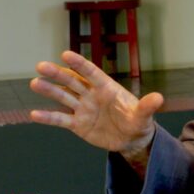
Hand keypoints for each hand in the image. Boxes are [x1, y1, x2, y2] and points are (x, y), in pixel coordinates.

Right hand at [29, 51, 163, 151]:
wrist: (131, 139)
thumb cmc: (138, 121)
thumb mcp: (144, 115)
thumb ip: (147, 106)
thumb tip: (159, 98)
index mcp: (107, 88)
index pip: (91, 73)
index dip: (79, 64)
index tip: (65, 54)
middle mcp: (92, 95)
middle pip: (72, 82)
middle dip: (57, 74)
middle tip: (40, 66)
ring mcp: (83, 109)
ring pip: (63, 97)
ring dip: (49, 91)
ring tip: (34, 83)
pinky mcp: (78, 124)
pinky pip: (61, 119)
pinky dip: (48, 117)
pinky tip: (34, 114)